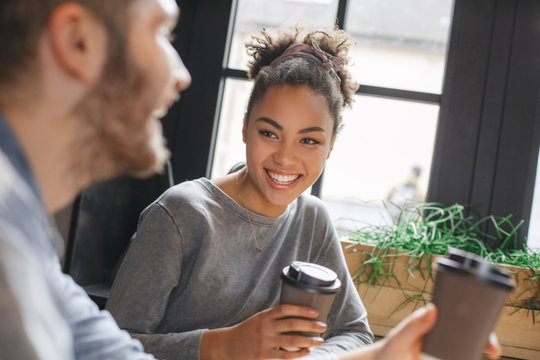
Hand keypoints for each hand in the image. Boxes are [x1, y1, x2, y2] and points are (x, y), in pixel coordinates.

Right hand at [200, 304, 326, 359]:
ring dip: (310, 340)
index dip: (302, 309)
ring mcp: (265, 341)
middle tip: (324, 326)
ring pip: (292, 340)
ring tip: (320, 340)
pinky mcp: (264, 355)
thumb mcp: (258, 319)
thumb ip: (274, 317)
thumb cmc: (246, 331)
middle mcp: (265, 327)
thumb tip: (296, 315)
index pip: (285, 309)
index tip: (316, 311)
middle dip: (311, 325)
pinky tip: (308, 352)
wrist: (227, 346)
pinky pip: (286, 354)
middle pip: (293, 324)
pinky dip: (299, 353)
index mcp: (264, 316)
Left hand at [338, 304, 501, 359]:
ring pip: (468, 347)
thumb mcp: (399, 337)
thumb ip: (413, 325)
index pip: (456, 315)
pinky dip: (468, 357)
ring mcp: (444, 348)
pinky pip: (460, 356)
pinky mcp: (445, 357)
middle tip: (492, 348)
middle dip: (484, 337)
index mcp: (432, 321)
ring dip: (480, 348)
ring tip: (490, 352)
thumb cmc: (391, 349)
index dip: (473, 317)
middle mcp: (441, 333)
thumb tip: (431, 308)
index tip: (484, 323)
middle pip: (468, 332)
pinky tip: (473, 358)